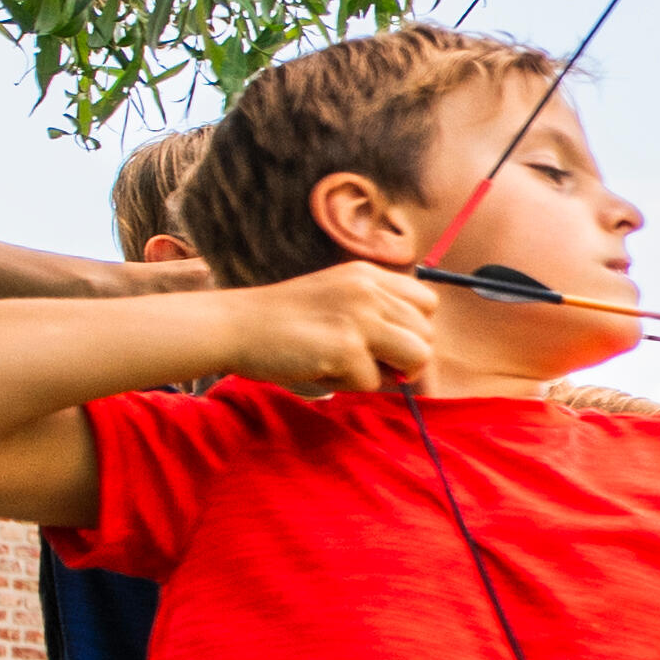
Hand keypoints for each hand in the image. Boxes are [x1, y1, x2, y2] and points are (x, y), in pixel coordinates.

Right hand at [225, 264, 453, 398]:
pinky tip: (317, 366)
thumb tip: (416, 367)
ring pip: (416, 357)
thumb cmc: (282, 323)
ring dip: (384, 372)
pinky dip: (348, 384)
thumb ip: (376, 320)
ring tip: (344, 364)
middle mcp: (369, 290)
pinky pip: (373, 382)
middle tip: (359, 360)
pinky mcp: (347, 347)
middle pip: (427, 335)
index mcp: (367, 275)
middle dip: (402, 358)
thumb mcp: (336, 302)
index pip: (427, 303)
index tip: (387, 344)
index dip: (414, 330)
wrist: (232, 326)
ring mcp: (360, 317)